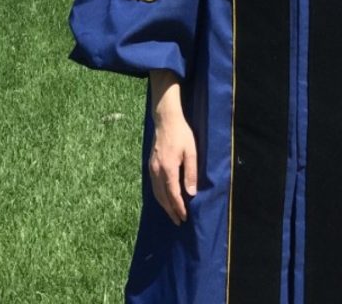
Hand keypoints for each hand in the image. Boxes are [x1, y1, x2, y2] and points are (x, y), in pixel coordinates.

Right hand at [148, 71, 196, 225]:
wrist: (165, 120)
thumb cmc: (182, 134)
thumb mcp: (191, 151)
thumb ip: (191, 172)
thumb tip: (191, 193)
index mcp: (168, 169)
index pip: (173, 194)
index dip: (178, 207)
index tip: (184, 217)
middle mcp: (156, 172)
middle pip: (162, 197)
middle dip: (171, 210)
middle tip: (178, 221)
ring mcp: (151, 169)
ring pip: (156, 193)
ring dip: (164, 205)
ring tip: (172, 214)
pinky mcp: (150, 166)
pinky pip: (153, 186)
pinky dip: (159, 196)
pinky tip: (164, 199)